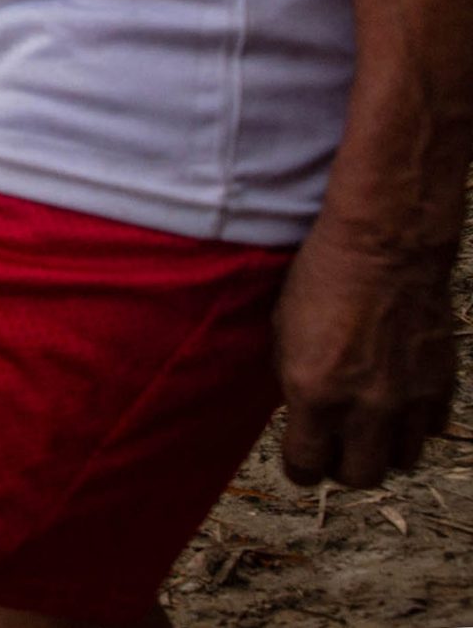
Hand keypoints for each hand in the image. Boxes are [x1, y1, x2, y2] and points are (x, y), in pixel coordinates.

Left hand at [275, 220, 460, 488]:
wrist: (385, 248)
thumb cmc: (322, 279)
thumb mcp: (283, 331)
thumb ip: (293, 381)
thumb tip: (301, 413)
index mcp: (314, 393)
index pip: (307, 465)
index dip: (300, 467)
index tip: (300, 458)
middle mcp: (364, 407)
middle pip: (359, 477)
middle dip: (342, 467)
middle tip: (334, 447)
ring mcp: (408, 400)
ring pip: (400, 461)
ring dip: (381, 450)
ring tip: (368, 427)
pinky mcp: (441, 386)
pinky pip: (430, 431)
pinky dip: (413, 425)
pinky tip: (399, 402)